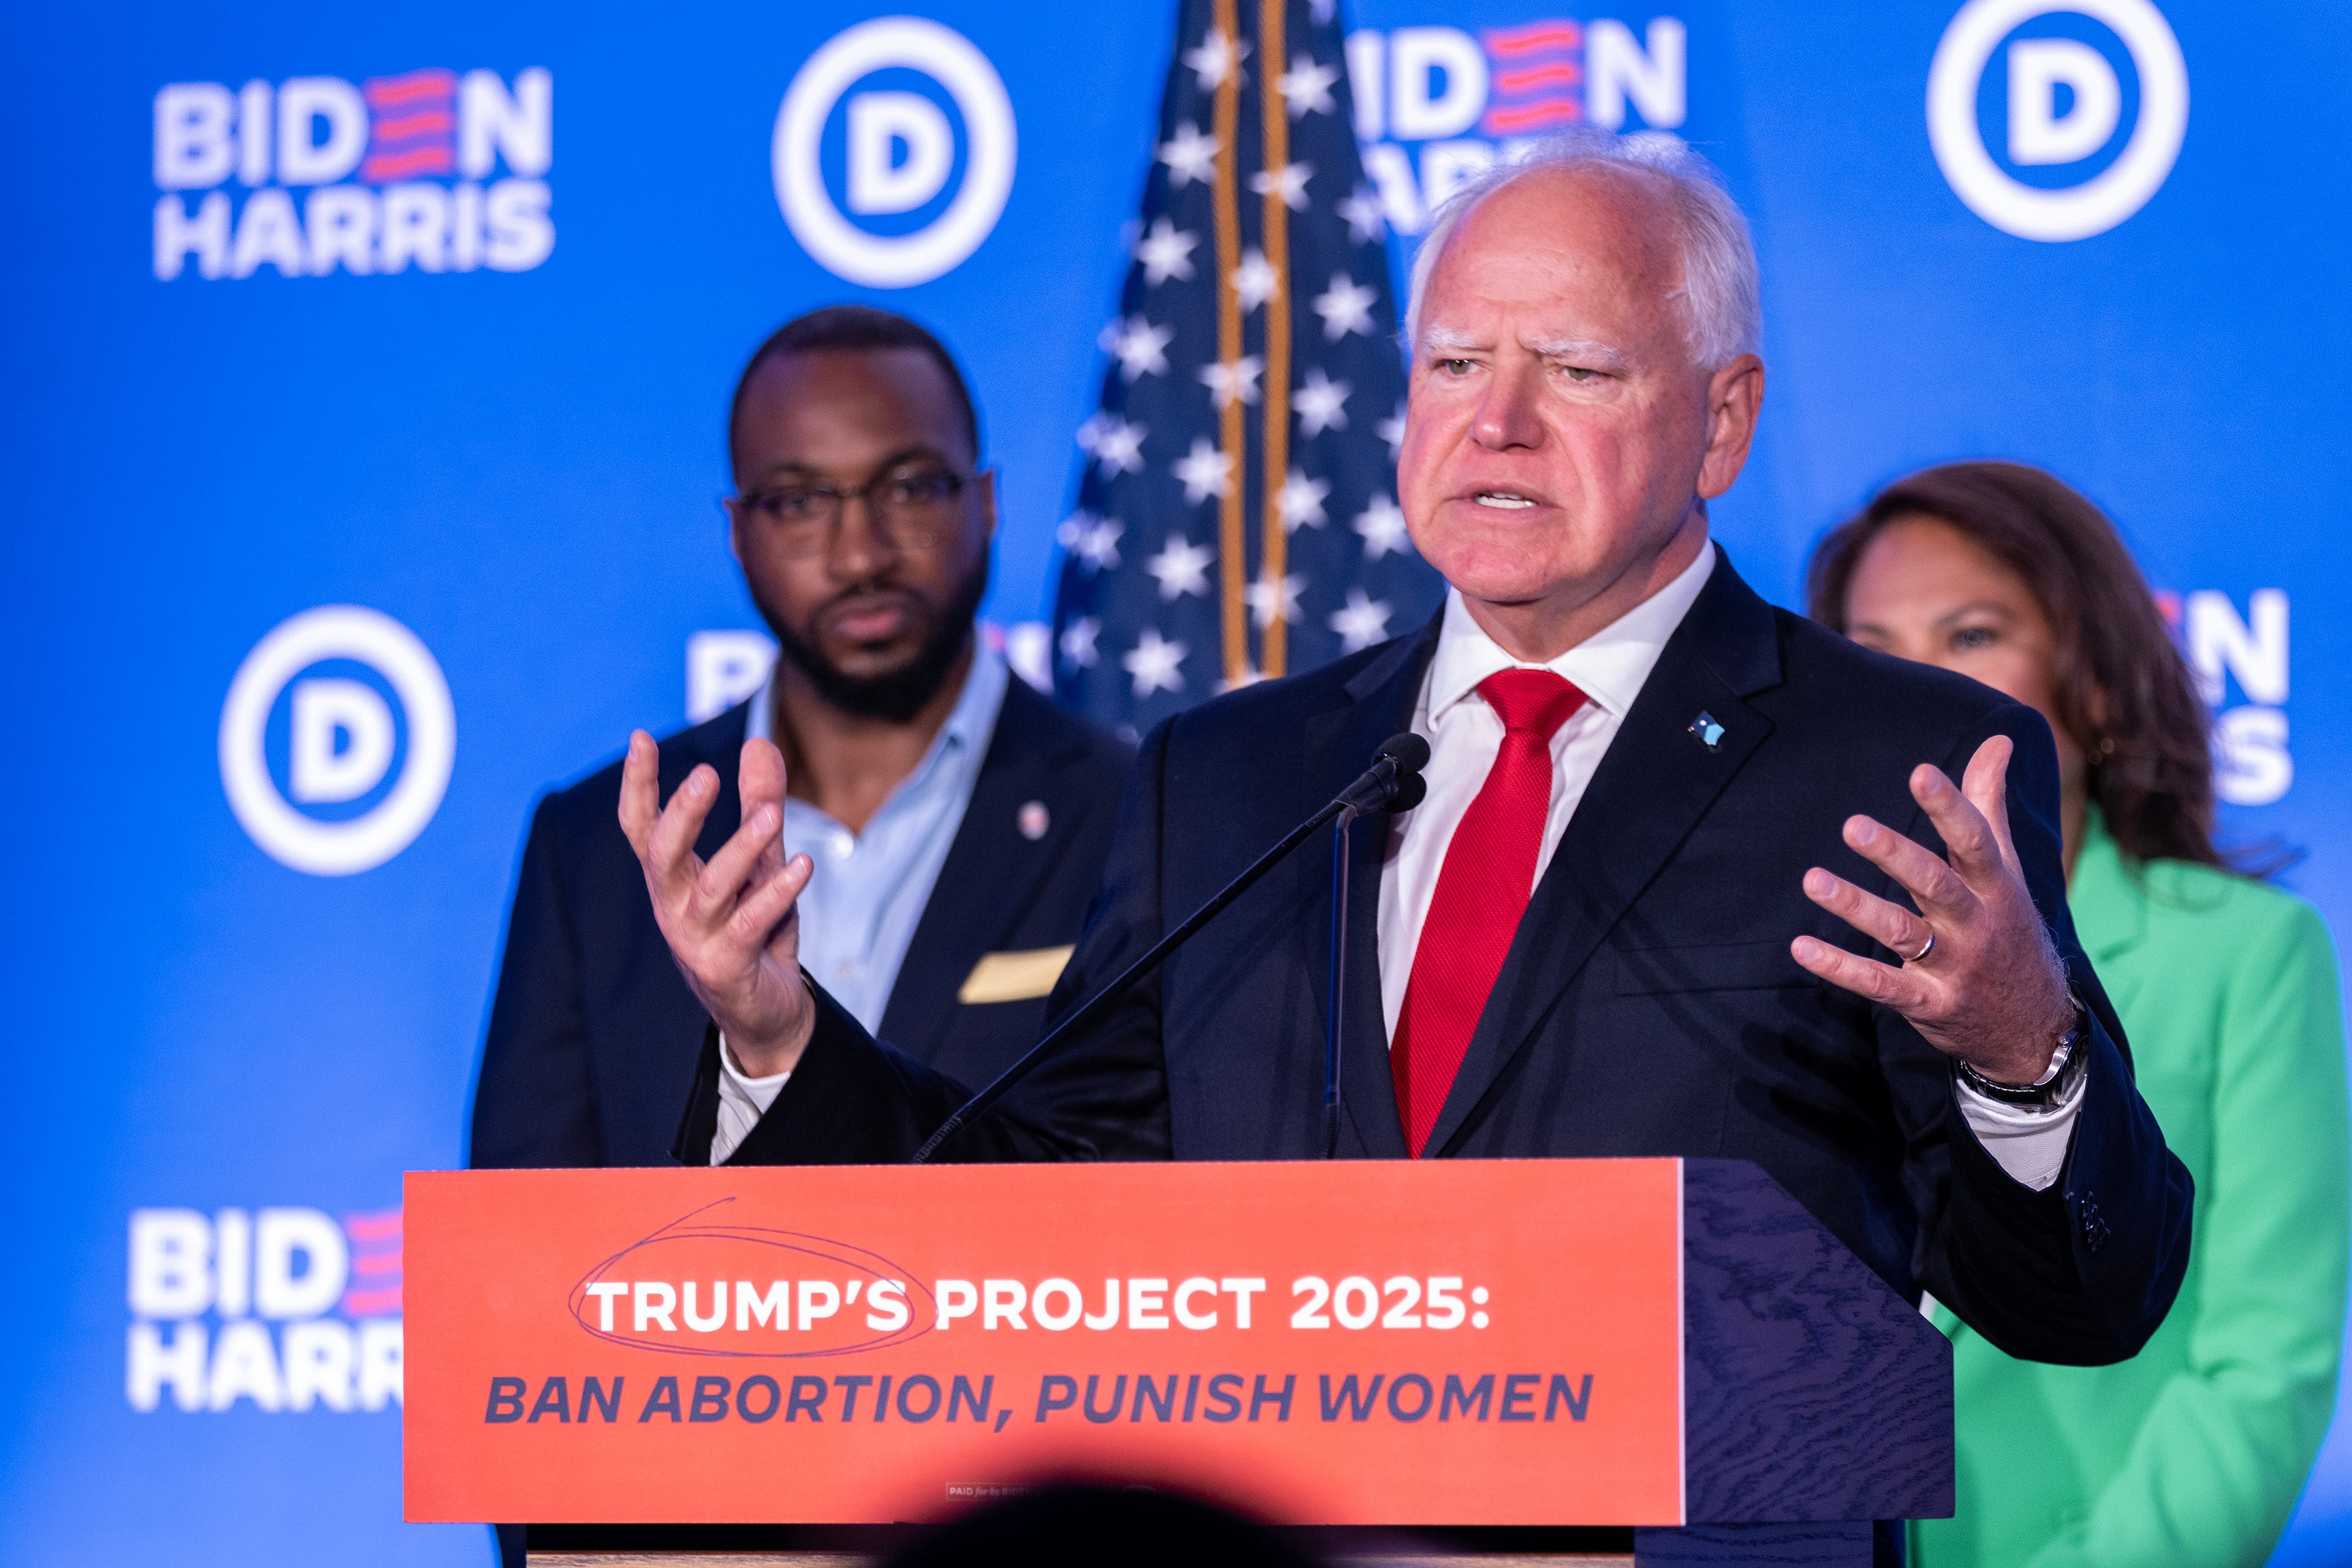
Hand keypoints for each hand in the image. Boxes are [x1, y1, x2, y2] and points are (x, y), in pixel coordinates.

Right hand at [617, 731, 815, 1076]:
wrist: (768, 1013)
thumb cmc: (755, 930)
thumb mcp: (759, 861)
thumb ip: (758, 805)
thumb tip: (759, 743)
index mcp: (673, 879)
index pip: (642, 828)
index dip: (638, 785)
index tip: (640, 737)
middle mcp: (675, 907)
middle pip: (663, 855)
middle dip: (681, 814)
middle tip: (706, 774)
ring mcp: (697, 940)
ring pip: (711, 888)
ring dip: (741, 848)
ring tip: (772, 815)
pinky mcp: (727, 967)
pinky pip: (751, 925)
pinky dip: (778, 893)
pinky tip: (804, 865)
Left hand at [1791, 735, 2074, 1083]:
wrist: (2034, 1026)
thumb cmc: (2008, 928)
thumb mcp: (2006, 870)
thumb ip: (1989, 806)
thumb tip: (1998, 741)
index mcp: (1996, 887)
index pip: (1975, 841)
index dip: (1950, 807)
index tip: (1920, 773)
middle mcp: (1976, 924)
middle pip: (1935, 885)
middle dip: (1896, 856)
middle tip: (1852, 825)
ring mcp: (1952, 967)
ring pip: (1901, 933)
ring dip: (1855, 907)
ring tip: (1812, 880)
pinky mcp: (1927, 1003)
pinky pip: (1879, 985)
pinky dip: (1840, 967)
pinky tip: (1801, 946)